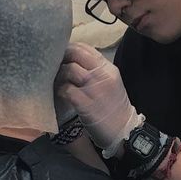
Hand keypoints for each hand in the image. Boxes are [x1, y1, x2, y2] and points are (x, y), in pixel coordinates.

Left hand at [56, 42, 142, 156]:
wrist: (123, 131)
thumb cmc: (115, 107)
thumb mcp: (111, 83)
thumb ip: (97, 70)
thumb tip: (76, 60)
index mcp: (109, 69)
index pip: (86, 48)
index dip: (71, 49)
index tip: (64, 55)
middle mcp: (102, 76)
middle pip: (76, 55)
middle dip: (63, 58)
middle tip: (56, 65)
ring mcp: (94, 90)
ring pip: (70, 70)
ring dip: (59, 75)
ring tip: (58, 81)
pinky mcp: (85, 104)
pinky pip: (66, 90)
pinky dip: (61, 90)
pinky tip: (61, 94)